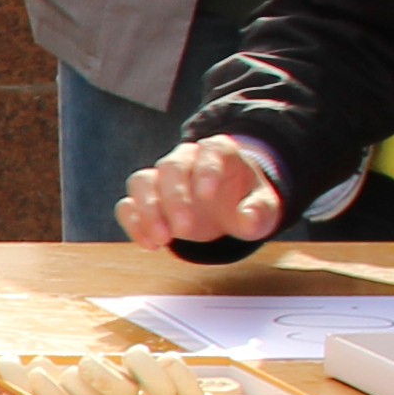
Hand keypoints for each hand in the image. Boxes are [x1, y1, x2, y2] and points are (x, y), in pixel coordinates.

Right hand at [117, 136, 285, 251]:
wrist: (229, 210)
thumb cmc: (246, 203)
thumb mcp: (265, 209)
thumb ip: (260, 210)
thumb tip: (248, 217)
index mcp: (218, 152)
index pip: (209, 150)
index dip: (206, 170)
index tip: (208, 196)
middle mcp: (186, 159)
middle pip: (170, 167)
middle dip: (174, 199)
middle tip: (183, 230)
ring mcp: (162, 178)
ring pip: (141, 182)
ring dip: (148, 211)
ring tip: (162, 240)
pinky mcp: (147, 199)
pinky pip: (128, 205)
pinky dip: (134, 224)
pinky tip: (150, 244)